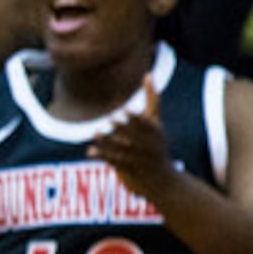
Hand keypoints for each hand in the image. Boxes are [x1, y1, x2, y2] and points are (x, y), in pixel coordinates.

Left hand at [87, 79, 176, 203]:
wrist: (163, 180)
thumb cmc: (156, 143)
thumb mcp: (156, 121)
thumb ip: (152, 98)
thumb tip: (148, 73)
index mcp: (156, 133)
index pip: (146, 126)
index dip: (136, 120)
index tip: (126, 111)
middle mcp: (149, 147)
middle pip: (135, 138)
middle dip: (124, 129)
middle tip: (111, 119)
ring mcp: (140, 160)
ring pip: (123, 150)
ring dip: (109, 142)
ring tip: (96, 133)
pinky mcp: (130, 171)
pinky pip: (114, 163)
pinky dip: (103, 157)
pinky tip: (89, 152)